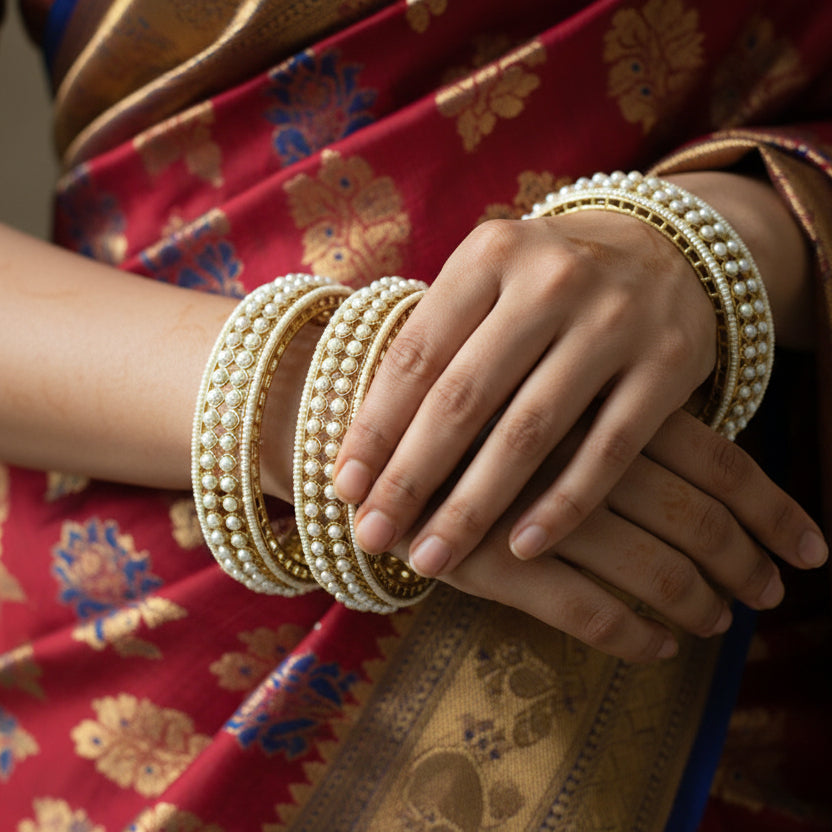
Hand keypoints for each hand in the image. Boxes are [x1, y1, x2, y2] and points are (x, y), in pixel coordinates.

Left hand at [334, 209, 716, 573]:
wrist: (664, 250)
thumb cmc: (546, 286)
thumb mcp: (488, 286)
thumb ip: (437, 346)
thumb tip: (365, 451)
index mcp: (490, 254)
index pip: (416, 355)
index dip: (374, 428)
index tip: (345, 489)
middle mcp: (552, 280)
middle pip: (464, 397)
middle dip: (410, 478)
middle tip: (372, 537)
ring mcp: (615, 321)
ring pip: (530, 432)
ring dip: (474, 506)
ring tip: (433, 560)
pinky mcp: (668, 365)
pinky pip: (608, 450)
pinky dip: (563, 504)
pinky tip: (521, 548)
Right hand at [392, 410, 826, 662]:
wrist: (366, 430)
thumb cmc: (464, 407)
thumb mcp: (541, 389)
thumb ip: (609, 418)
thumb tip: (701, 472)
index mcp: (598, 402)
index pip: (718, 459)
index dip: (770, 510)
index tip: (807, 549)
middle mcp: (578, 454)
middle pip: (696, 517)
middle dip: (744, 562)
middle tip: (768, 592)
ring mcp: (535, 511)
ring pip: (650, 568)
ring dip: (696, 602)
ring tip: (718, 622)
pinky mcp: (492, 561)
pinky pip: (585, 611)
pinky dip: (632, 634)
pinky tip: (656, 647)